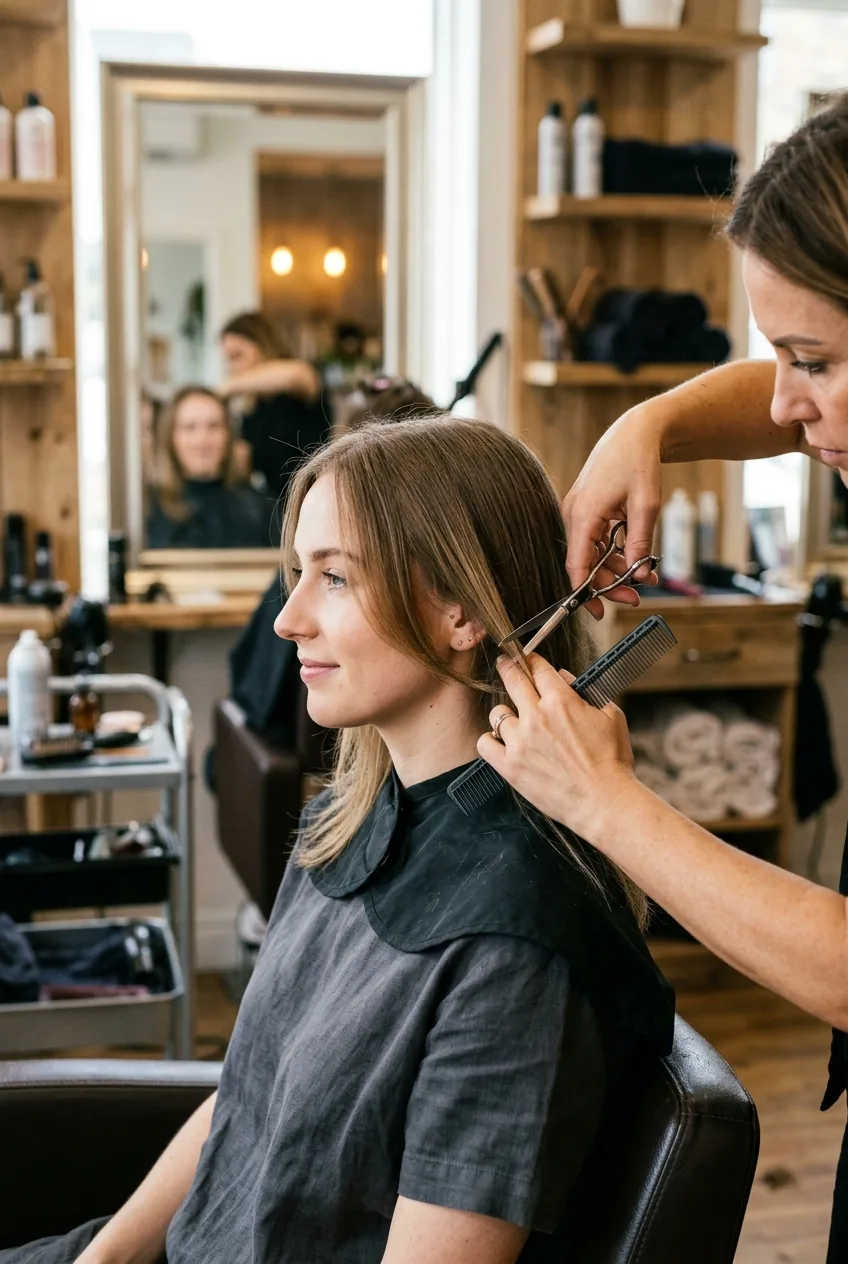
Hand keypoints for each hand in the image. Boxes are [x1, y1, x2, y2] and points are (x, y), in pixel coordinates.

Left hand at [478, 653, 637, 841]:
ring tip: (513, 721)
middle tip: (504, 663)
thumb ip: (586, 692)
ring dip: (505, 714)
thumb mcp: (610, 716)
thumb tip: (563, 678)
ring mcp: (520, 742)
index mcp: (561, 701)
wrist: (604, 802)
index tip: (526, 658)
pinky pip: (485, 744)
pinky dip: (490, 741)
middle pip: (512, 680)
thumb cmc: (612, 761)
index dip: (531, 659)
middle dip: (507, 667)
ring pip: (497, 713)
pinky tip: (499, 743)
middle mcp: (536, 716)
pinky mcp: (510, 766)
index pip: (538, 668)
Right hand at [561, 408, 661, 618]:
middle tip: (637, 597)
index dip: (586, 593)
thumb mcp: (646, 505)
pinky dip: (614, 554)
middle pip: (586, 564)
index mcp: (583, 515)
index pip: (577, 565)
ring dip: (616, 570)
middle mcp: (574, 515)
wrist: (634, 433)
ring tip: (647, 577)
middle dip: (610, 585)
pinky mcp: (586, 511)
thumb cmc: (639, 462)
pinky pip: (596, 541)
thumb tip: (639, 575)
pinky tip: (636, 560)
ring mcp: (578, 513)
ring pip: (593, 555)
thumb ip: (640, 543)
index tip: (599, 613)